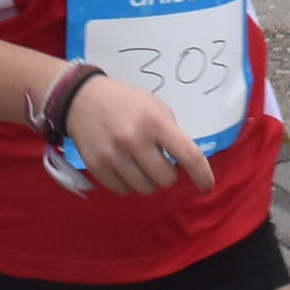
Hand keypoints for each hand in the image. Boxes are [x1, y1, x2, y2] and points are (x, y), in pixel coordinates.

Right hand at [57, 73, 213, 196]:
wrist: (82, 99)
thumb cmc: (125, 101)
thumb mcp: (154, 105)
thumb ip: (171, 131)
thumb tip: (186, 161)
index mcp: (155, 121)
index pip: (188, 155)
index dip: (202, 175)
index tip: (207, 186)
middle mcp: (135, 139)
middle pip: (165, 179)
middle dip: (168, 174)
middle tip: (160, 162)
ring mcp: (114, 155)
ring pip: (145, 188)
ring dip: (148, 181)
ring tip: (141, 164)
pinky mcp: (96, 166)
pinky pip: (123, 190)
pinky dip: (129, 184)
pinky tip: (125, 168)